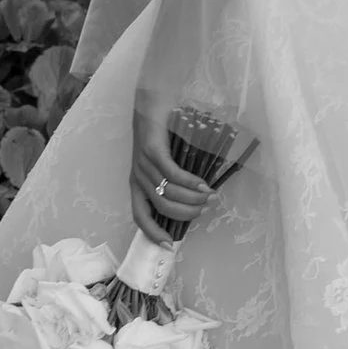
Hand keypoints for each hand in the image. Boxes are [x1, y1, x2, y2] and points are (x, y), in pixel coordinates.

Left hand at [130, 85, 218, 241]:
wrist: (151, 102)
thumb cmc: (161, 134)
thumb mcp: (162, 162)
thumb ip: (172, 181)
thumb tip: (194, 200)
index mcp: (136, 184)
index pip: (140, 217)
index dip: (153, 234)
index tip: (169, 246)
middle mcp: (137, 178)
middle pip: (162, 208)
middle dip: (187, 214)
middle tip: (206, 208)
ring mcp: (144, 164)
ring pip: (170, 193)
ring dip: (194, 199)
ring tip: (211, 196)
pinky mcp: (153, 150)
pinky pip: (173, 175)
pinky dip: (191, 183)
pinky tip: (204, 184)